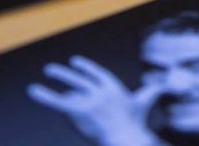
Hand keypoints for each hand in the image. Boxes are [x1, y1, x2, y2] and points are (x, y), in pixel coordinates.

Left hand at [27, 56, 162, 145]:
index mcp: (113, 87)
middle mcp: (99, 90)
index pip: (96, 74)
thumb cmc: (137, 121)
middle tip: (50, 69)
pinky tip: (33, 91)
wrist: (127, 135)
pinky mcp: (79, 110)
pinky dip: (44, 96)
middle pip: (79, 81)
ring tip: (35, 87)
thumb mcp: (145, 102)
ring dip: (51, 91)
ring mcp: (88, 100)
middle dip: (64, 74)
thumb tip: (165, 81)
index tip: (75, 62)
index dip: (85, 68)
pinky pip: (58, 102)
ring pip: (67, 95)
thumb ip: (153, 89)